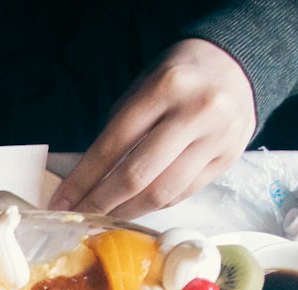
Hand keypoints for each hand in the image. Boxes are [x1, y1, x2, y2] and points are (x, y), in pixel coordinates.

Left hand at [48, 39, 255, 219]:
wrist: (236, 65)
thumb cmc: (177, 78)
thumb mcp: (143, 88)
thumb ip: (119, 131)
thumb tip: (85, 183)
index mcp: (165, 87)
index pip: (113, 145)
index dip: (83, 180)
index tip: (61, 203)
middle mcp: (195, 112)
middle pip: (138, 175)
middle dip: (101, 203)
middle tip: (79, 218)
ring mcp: (217, 137)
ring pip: (162, 193)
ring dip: (127, 212)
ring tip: (105, 218)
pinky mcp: (229, 158)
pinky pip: (183, 193)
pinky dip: (154, 205)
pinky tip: (136, 206)